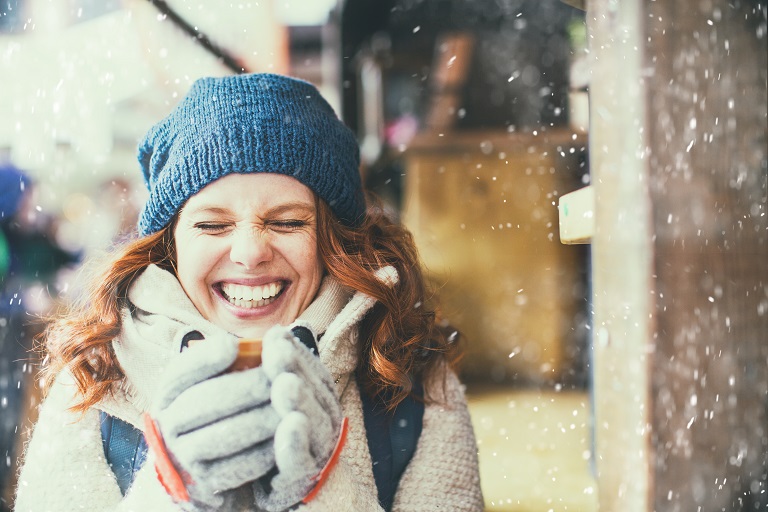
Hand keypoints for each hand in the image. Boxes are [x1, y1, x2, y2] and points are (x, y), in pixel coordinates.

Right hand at [147, 334, 278, 510]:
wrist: (207, 463)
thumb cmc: (221, 408)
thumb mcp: (219, 380)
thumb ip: (237, 360)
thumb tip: (271, 337)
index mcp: (171, 392)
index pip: (181, 372)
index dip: (204, 358)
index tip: (233, 345)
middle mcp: (168, 423)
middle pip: (203, 402)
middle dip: (246, 387)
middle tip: (280, 378)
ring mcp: (182, 455)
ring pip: (221, 436)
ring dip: (259, 420)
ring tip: (289, 407)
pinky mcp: (203, 482)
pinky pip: (235, 467)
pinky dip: (262, 452)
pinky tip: (284, 437)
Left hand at [252, 325, 344, 511]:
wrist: (298, 494)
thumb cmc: (282, 443)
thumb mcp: (284, 404)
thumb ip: (282, 373)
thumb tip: (277, 332)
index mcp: (321, 399)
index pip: (310, 371)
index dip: (293, 352)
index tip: (275, 335)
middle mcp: (326, 421)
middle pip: (312, 393)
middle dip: (295, 370)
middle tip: (278, 353)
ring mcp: (320, 451)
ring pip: (311, 423)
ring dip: (299, 402)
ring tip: (284, 385)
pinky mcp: (306, 481)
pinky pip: (303, 461)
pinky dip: (297, 444)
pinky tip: (291, 426)